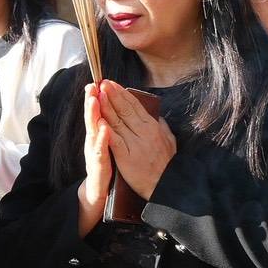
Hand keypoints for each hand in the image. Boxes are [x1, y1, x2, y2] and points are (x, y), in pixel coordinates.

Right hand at [78, 82, 111, 229]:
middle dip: (92, 100)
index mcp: (101, 134)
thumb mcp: (110, 144)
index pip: (99, 112)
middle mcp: (95, 141)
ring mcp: (95, 153)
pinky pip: (100, 151)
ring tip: (94, 99)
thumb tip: (119, 113)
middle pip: (93, 117)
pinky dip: (102, 139)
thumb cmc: (105, 166)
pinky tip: (104, 129)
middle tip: (92, 85)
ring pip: (93, 130)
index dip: (99, 97)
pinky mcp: (98, 165)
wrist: (98, 192)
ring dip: (93, 114)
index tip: (99, 81)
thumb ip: (113, 128)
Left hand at [98, 80, 176, 199]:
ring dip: (106, 106)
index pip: (135, 105)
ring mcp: (134, 143)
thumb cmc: (167, 165)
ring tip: (98, 93)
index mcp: (152, 127)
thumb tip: (158, 117)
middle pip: (125, 109)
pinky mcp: (126, 156)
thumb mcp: (169, 141)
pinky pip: (114, 139)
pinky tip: (98, 119)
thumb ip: (162, 127)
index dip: (122, 94)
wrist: (166, 185)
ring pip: (118, 120)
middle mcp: (144, 131)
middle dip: (112, 94)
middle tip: (102, 83)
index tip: (113, 84)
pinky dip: (106, 128)